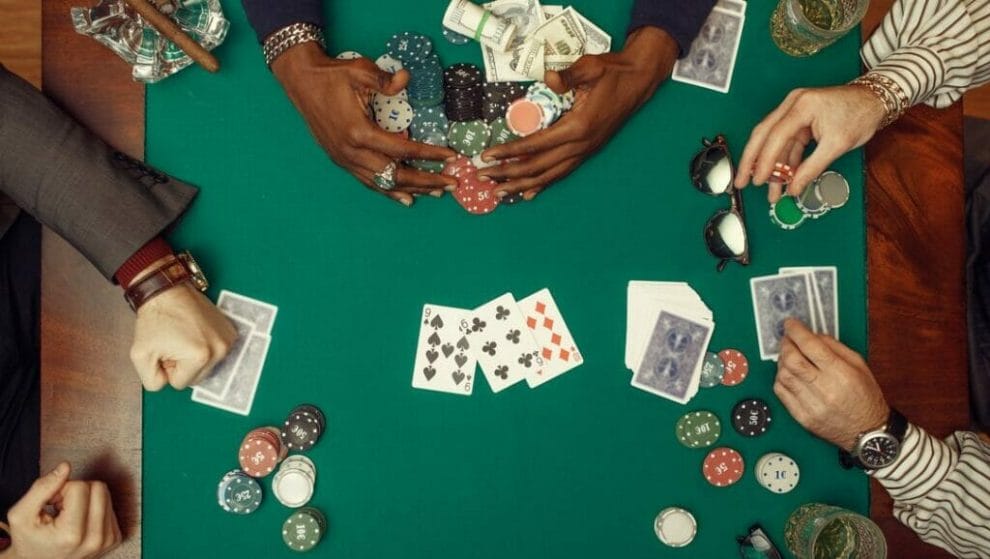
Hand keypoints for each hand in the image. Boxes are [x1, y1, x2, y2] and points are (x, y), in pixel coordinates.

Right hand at [3, 463, 120, 558]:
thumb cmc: (30, 541)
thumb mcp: (21, 515)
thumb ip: (41, 488)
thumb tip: (65, 467)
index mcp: (71, 534)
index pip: (80, 487)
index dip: (63, 489)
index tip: (53, 503)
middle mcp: (94, 539)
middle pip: (99, 487)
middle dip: (78, 490)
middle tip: (61, 507)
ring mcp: (107, 540)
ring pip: (106, 494)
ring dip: (86, 498)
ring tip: (69, 514)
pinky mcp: (115, 538)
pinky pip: (110, 506)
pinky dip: (94, 508)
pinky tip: (80, 520)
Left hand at [129, 281, 236, 390]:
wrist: (167, 291)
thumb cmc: (156, 318)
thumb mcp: (140, 355)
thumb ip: (151, 381)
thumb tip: (167, 383)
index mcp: (200, 356)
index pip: (180, 383)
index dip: (167, 368)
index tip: (165, 349)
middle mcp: (219, 349)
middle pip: (197, 377)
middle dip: (182, 365)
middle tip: (173, 344)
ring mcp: (227, 340)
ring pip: (207, 366)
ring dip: (193, 356)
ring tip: (183, 337)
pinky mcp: (230, 332)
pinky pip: (215, 353)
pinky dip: (205, 346)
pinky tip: (194, 332)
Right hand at [271, 42, 456, 205]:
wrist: (301, 82)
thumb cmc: (331, 76)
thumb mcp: (359, 71)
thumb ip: (384, 80)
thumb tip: (406, 79)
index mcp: (359, 133)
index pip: (402, 149)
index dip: (429, 154)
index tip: (450, 156)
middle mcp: (352, 153)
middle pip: (396, 175)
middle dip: (427, 181)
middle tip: (451, 183)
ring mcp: (345, 160)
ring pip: (383, 184)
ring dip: (411, 190)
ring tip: (436, 193)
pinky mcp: (341, 161)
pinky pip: (369, 182)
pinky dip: (389, 192)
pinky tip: (405, 198)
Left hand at [480, 27, 678, 200]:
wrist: (638, 80)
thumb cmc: (613, 72)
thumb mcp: (591, 66)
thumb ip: (568, 76)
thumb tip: (548, 78)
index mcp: (578, 127)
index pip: (536, 145)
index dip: (510, 152)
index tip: (488, 155)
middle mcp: (580, 145)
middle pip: (538, 167)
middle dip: (508, 173)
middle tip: (482, 176)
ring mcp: (584, 151)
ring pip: (549, 176)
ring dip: (522, 185)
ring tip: (498, 192)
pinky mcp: (587, 152)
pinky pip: (561, 173)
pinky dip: (543, 184)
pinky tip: (529, 193)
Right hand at [734, 85, 884, 201]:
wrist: (875, 100)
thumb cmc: (860, 114)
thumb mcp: (837, 144)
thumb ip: (812, 167)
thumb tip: (794, 187)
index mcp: (802, 105)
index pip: (776, 135)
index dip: (765, 160)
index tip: (758, 179)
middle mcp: (793, 105)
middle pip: (763, 135)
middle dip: (752, 161)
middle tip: (742, 182)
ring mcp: (794, 112)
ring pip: (773, 142)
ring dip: (771, 167)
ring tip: (770, 190)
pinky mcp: (799, 121)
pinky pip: (786, 143)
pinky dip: (783, 162)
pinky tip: (781, 179)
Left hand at [774, 319, 889, 450]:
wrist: (868, 432)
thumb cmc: (866, 397)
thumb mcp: (859, 366)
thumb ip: (835, 347)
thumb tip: (812, 335)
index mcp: (841, 374)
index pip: (811, 346)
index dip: (796, 331)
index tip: (790, 324)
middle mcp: (825, 389)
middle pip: (792, 360)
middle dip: (786, 344)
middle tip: (787, 339)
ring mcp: (812, 405)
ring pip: (784, 375)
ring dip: (782, 361)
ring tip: (789, 356)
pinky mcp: (802, 417)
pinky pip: (781, 393)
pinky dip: (780, 379)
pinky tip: (788, 374)